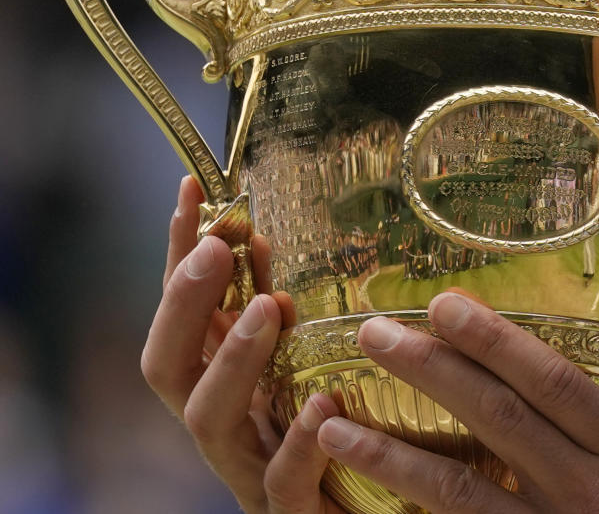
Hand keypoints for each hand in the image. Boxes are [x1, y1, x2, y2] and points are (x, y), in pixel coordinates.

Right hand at [141, 176, 344, 513]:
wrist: (358, 511)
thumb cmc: (327, 430)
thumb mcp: (299, 360)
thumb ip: (276, 308)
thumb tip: (259, 238)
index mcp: (218, 380)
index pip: (180, 310)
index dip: (178, 253)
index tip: (191, 188)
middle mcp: (219, 422)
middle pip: (167, 366)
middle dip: (185, 302)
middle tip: (217, 246)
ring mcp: (246, 468)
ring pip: (209, 421)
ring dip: (234, 358)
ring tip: (271, 307)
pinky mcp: (287, 509)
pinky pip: (282, 483)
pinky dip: (299, 443)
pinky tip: (324, 404)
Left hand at [314, 293, 598, 513]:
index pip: (554, 381)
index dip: (495, 338)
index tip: (444, 303)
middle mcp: (589, 490)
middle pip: (496, 417)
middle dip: (429, 369)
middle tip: (372, 332)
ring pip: (458, 488)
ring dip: (388, 451)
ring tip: (332, 422)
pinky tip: (359, 504)